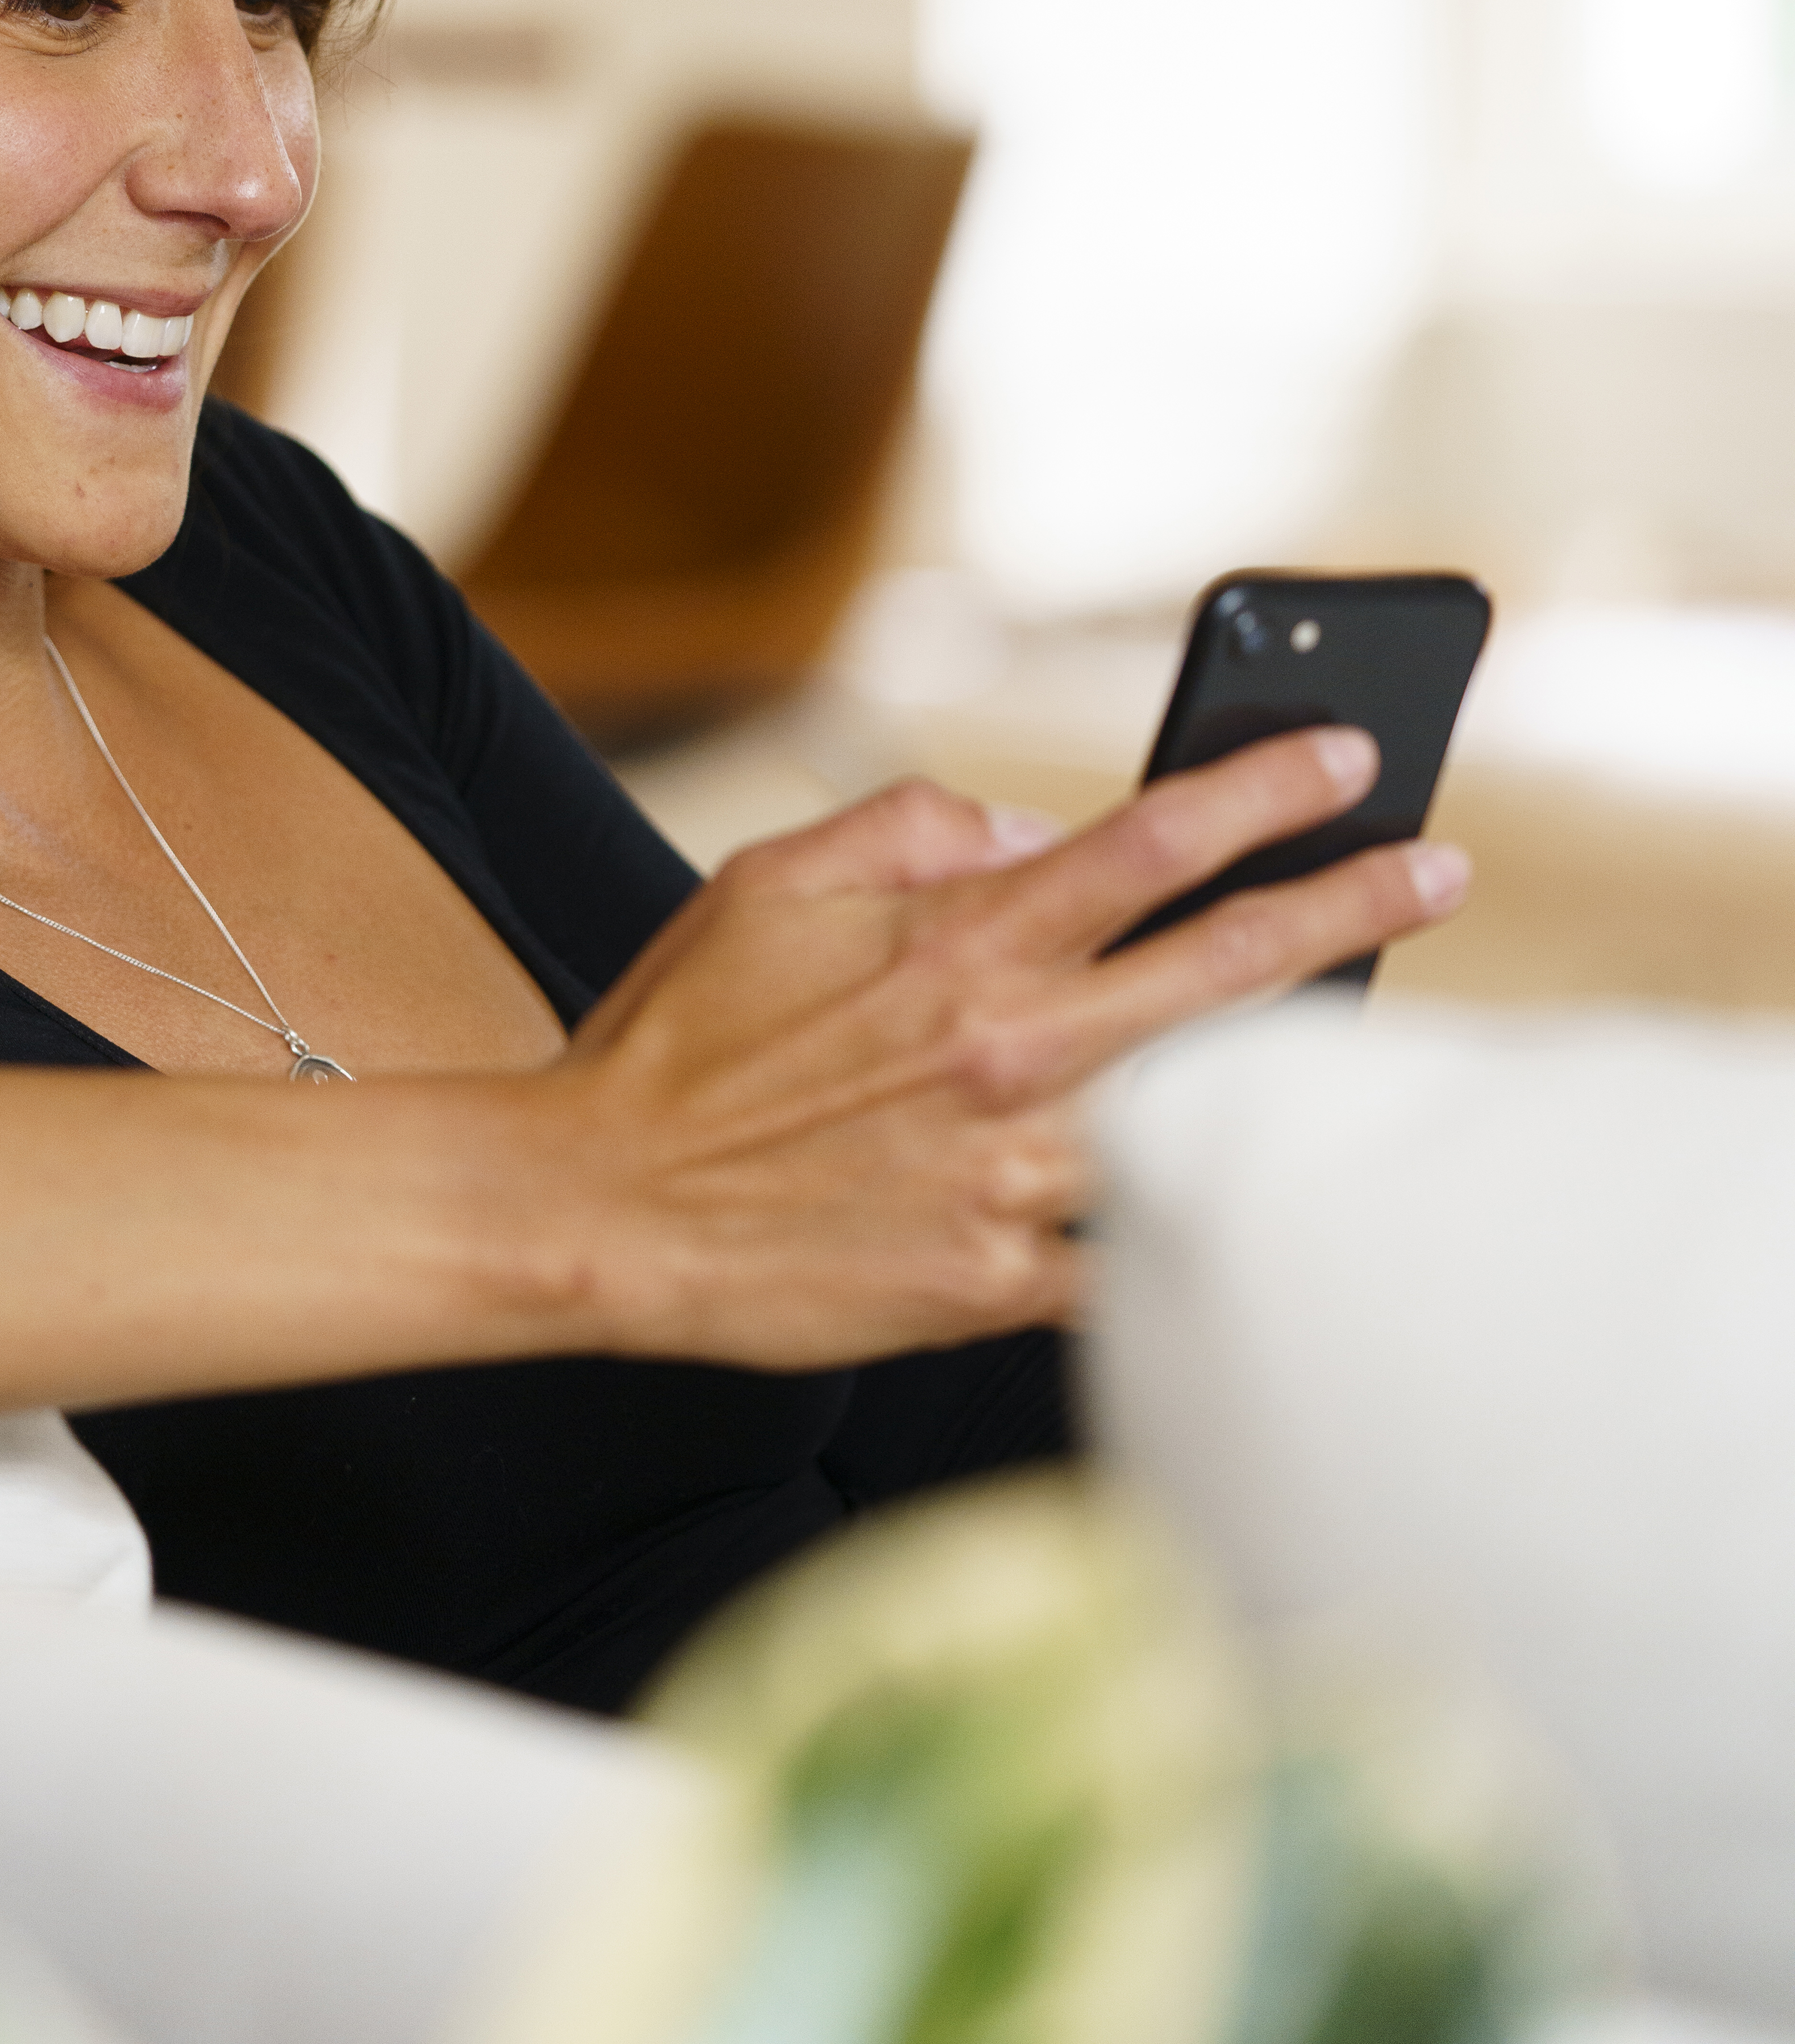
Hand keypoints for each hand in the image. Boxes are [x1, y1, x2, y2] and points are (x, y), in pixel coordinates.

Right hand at [541, 734, 1465, 1371]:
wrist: (602, 1208)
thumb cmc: (681, 1038)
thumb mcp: (770, 880)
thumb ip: (905, 826)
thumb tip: (1023, 826)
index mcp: (956, 944)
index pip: (1148, 845)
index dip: (1264, 792)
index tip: (1352, 759)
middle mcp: (1005, 1052)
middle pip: (1225, 971)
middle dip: (1352, 909)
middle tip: (1441, 872)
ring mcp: (1010, 1177)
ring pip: (1200, 1120)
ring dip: (1286, 1082)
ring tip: (1353, 1057)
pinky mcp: (994, 1283)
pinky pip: (1128, 1259)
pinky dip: (1182, 1230)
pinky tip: (1233, 1209)